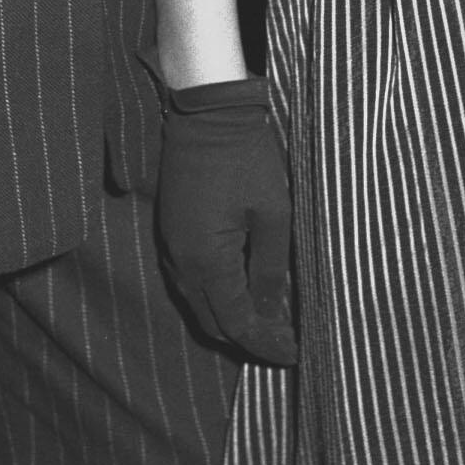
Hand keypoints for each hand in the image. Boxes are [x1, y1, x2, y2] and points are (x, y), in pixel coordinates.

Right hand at [156, 82, 296, 363]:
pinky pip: (188, 280)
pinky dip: (213, 295)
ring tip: (267, 318)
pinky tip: (240, 287)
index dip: (266, 343)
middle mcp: (182, 262)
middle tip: (284, 339)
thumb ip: (271, 270)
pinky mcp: (170, 230)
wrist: (207, 111)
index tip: (294, 353)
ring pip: (198, 304)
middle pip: (213, 322)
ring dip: (229, 317)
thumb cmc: (247, 158)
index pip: (237, 323)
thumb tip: (274, 317)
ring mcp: (171, 246)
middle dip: (249, 337)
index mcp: (208, 261)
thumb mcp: (273, 214)